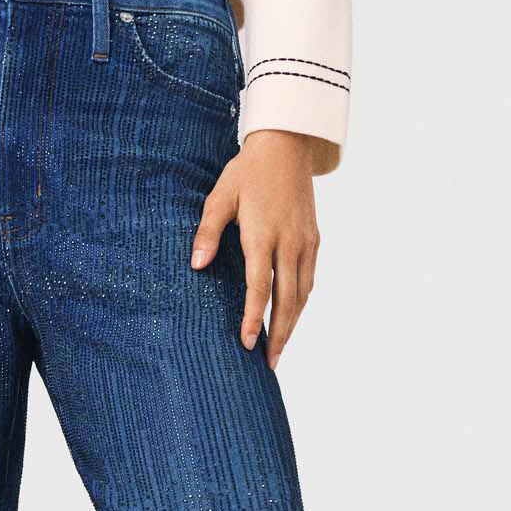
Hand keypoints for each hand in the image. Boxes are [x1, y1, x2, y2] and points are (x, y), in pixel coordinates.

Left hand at [190, 131, 325, 368]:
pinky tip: (290, 318)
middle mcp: (290, 243)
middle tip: (269, 364)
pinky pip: (308, 280)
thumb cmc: (247, 172)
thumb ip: (207, 233)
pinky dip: (299, 304)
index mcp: (264, 234)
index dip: (252, 318)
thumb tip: (196, 265)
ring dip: (291, 324)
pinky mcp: (314, 240)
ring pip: (302, 294)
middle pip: (287, 300)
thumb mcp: (220, 197)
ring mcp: (305, 243)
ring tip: (279, 349)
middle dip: (279, 335)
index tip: (246, 344)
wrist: (287, 146)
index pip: (259, 287)